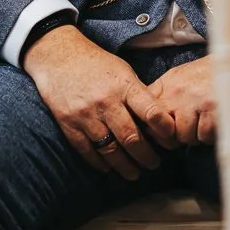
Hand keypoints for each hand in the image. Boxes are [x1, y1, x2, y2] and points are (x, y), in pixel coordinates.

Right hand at [25, 27, 175, 178]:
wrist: (57, 56)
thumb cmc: (96, 64)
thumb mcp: (123, 71)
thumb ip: (138, 95)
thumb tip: (158, 121)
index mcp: (125, 85)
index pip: (151, 112)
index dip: (165, 130)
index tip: (172, 142)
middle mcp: (107, 101)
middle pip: (132, 138)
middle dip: (146, 156)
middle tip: (154, 164)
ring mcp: (86, 114)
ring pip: (110, 149)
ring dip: (125, 166)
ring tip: (134, 173)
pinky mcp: (69, 123)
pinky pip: (87, 150)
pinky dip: (99, 163)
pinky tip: (108, 167)